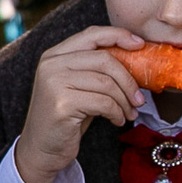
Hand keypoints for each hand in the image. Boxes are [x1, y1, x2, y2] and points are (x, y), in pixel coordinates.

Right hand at [12, 26, 150, 182]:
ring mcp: (54, 83)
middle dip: (129, 80)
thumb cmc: (66, 117)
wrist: (41, 149)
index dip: (119, 35)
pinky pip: (103, 103)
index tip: (140, 46)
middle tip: (139, 98)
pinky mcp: (62, 104)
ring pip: (107, 83)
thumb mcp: (78, 86)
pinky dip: (117, 113)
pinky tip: (117, 120)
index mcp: (55, 54)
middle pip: (104, 59)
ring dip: (125, 101)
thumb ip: (95, 69)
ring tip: (129, 113)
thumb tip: (135, 59)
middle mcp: (51, 64)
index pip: (92, 34)